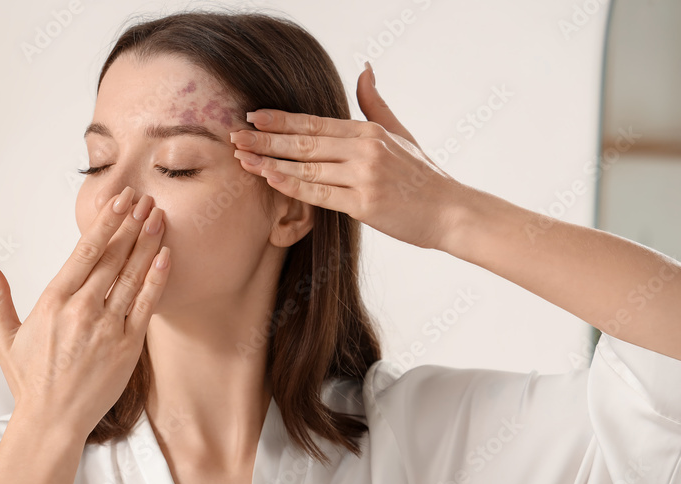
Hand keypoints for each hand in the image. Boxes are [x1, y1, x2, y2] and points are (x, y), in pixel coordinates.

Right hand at [0, 185, 169, 436]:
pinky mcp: (128, 347)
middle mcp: (82, 310)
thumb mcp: (5, 335)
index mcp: (53, 302)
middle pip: (112, 257)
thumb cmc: (29, 380)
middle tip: (146, 198)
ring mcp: (108, 328)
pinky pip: (146, 305)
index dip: (106, 222)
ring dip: (147, 243)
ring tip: (159, 217)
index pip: (85, 251)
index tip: (120, 200)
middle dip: (131, 224)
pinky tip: (166, 255)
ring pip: (132, 276)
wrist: (53, 422)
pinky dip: (157, 279)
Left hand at [229, 62, 470, 250]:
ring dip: (271, 162)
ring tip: (243, 159)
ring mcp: (364, 176)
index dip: (282, 119)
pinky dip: (293, 185)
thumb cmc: (422, 176)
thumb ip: (376, 104)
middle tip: (235, 137)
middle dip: (266, 140)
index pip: (315, 122)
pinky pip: (320, 194)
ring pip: (307, 167)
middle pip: (304, 142)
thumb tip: (365, 69)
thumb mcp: (401, 133)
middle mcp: (364, 149)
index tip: (253, 116)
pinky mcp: (364, 204)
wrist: (450, 212)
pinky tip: (270, 178)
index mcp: (369, 131)